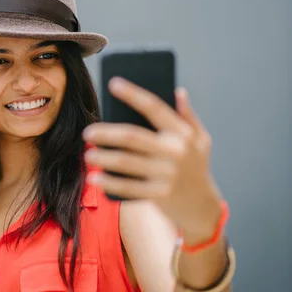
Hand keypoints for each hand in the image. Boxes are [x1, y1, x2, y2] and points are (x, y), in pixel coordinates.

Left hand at [82, 77, 222, 238]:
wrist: (203, 208)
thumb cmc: (196, 167)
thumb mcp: (201, 140)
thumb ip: (188, 115)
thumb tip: (178, 91)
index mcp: (182, 133)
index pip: (154, 108)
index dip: (133, 94)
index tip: (113, 83)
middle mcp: (175, 152)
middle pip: (132, 137)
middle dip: (106, 133)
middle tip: (87, 132)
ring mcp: (167, 174)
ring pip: (126, 163)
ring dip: (103, 158)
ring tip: (87, 154)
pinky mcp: (159, 194)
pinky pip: (128, 188)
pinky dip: (109, 183)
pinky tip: (94, 178)